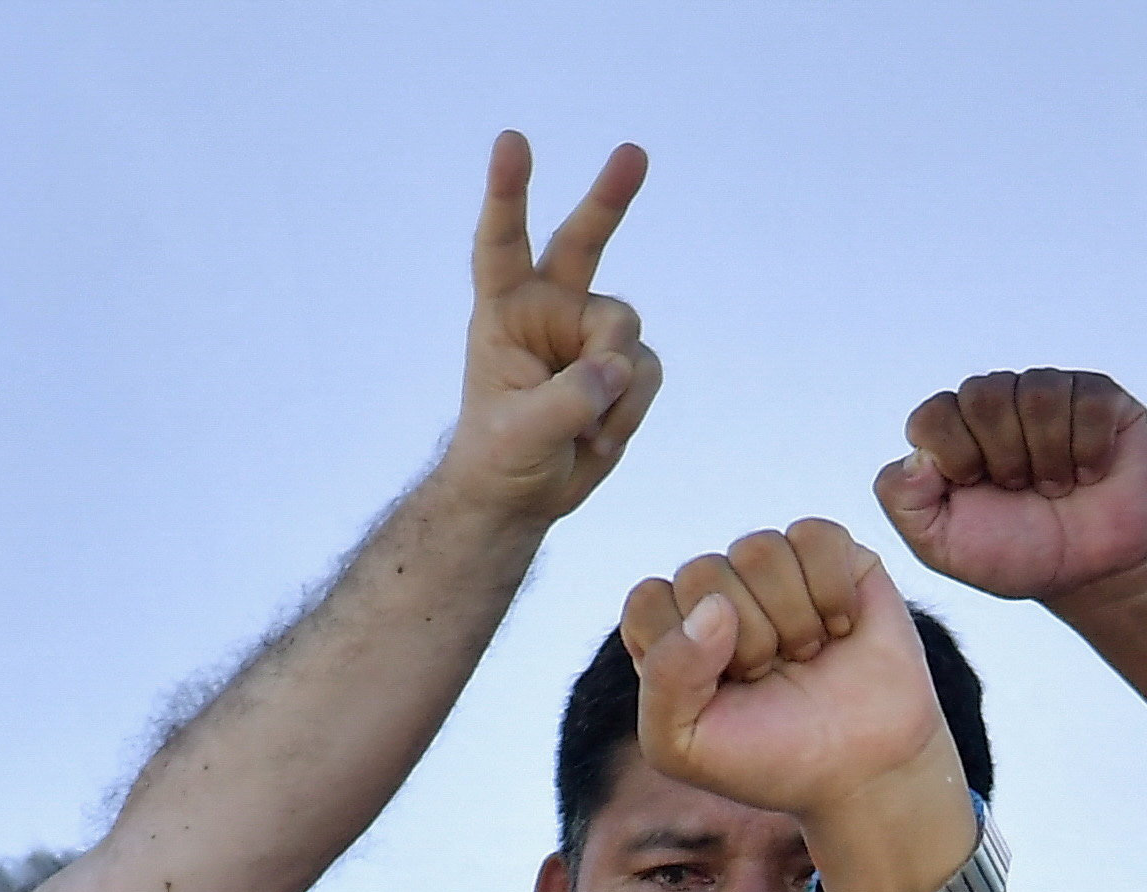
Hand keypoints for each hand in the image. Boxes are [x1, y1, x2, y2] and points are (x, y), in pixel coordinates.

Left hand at [438, 136, 658, 530]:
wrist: (523, 494)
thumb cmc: (500, 456)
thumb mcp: (518, 434)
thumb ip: (565, 401)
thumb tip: (612, 371)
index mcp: (503, 309)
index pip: (501, 243)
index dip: (507, 193)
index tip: (513, 141)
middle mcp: (549, 308)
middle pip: (582, 242)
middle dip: (609, 199)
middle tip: (634, 154)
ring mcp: (588, 333)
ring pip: (626, 331)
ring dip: (615, 386)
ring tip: (586, 429)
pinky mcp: (622, 364)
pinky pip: (646, 370)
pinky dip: (631, 409)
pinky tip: (601, 436)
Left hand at [624, 523, 976, 891]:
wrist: (866, 772)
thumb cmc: (770, 761)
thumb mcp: (682, 747)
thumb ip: (665, 679)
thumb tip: (715, 605)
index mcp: (672, 633)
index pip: (650, 601)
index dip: (688, 651)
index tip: (724, 695)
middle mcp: (719, 593)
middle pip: (703, 573)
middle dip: (747, 642)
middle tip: (773, 680)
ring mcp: (775, 571)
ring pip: (759, 550)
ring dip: (792, 619)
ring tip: (808, 656)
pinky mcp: (833, 557)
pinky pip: (815, 536)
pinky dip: (832, 591)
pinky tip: (842, 628)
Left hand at [876, 369, 1146, 611]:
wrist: (1087, 575)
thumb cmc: (1015, 554)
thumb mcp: (942, 545)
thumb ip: (904, 501)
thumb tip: (917, 454)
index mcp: (955, 428)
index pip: (934, 414)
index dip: (956, 456)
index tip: (976, 489)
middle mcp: (1000, 401)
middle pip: (984, 396)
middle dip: (1004, 458)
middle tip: (1021, 491)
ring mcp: (1052, 395)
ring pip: (1038, 395)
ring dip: (1048, 458)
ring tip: (1057, 487)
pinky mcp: (1103, 400)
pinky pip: (1089, 402)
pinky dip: (1089, 450)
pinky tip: (1089, 474)